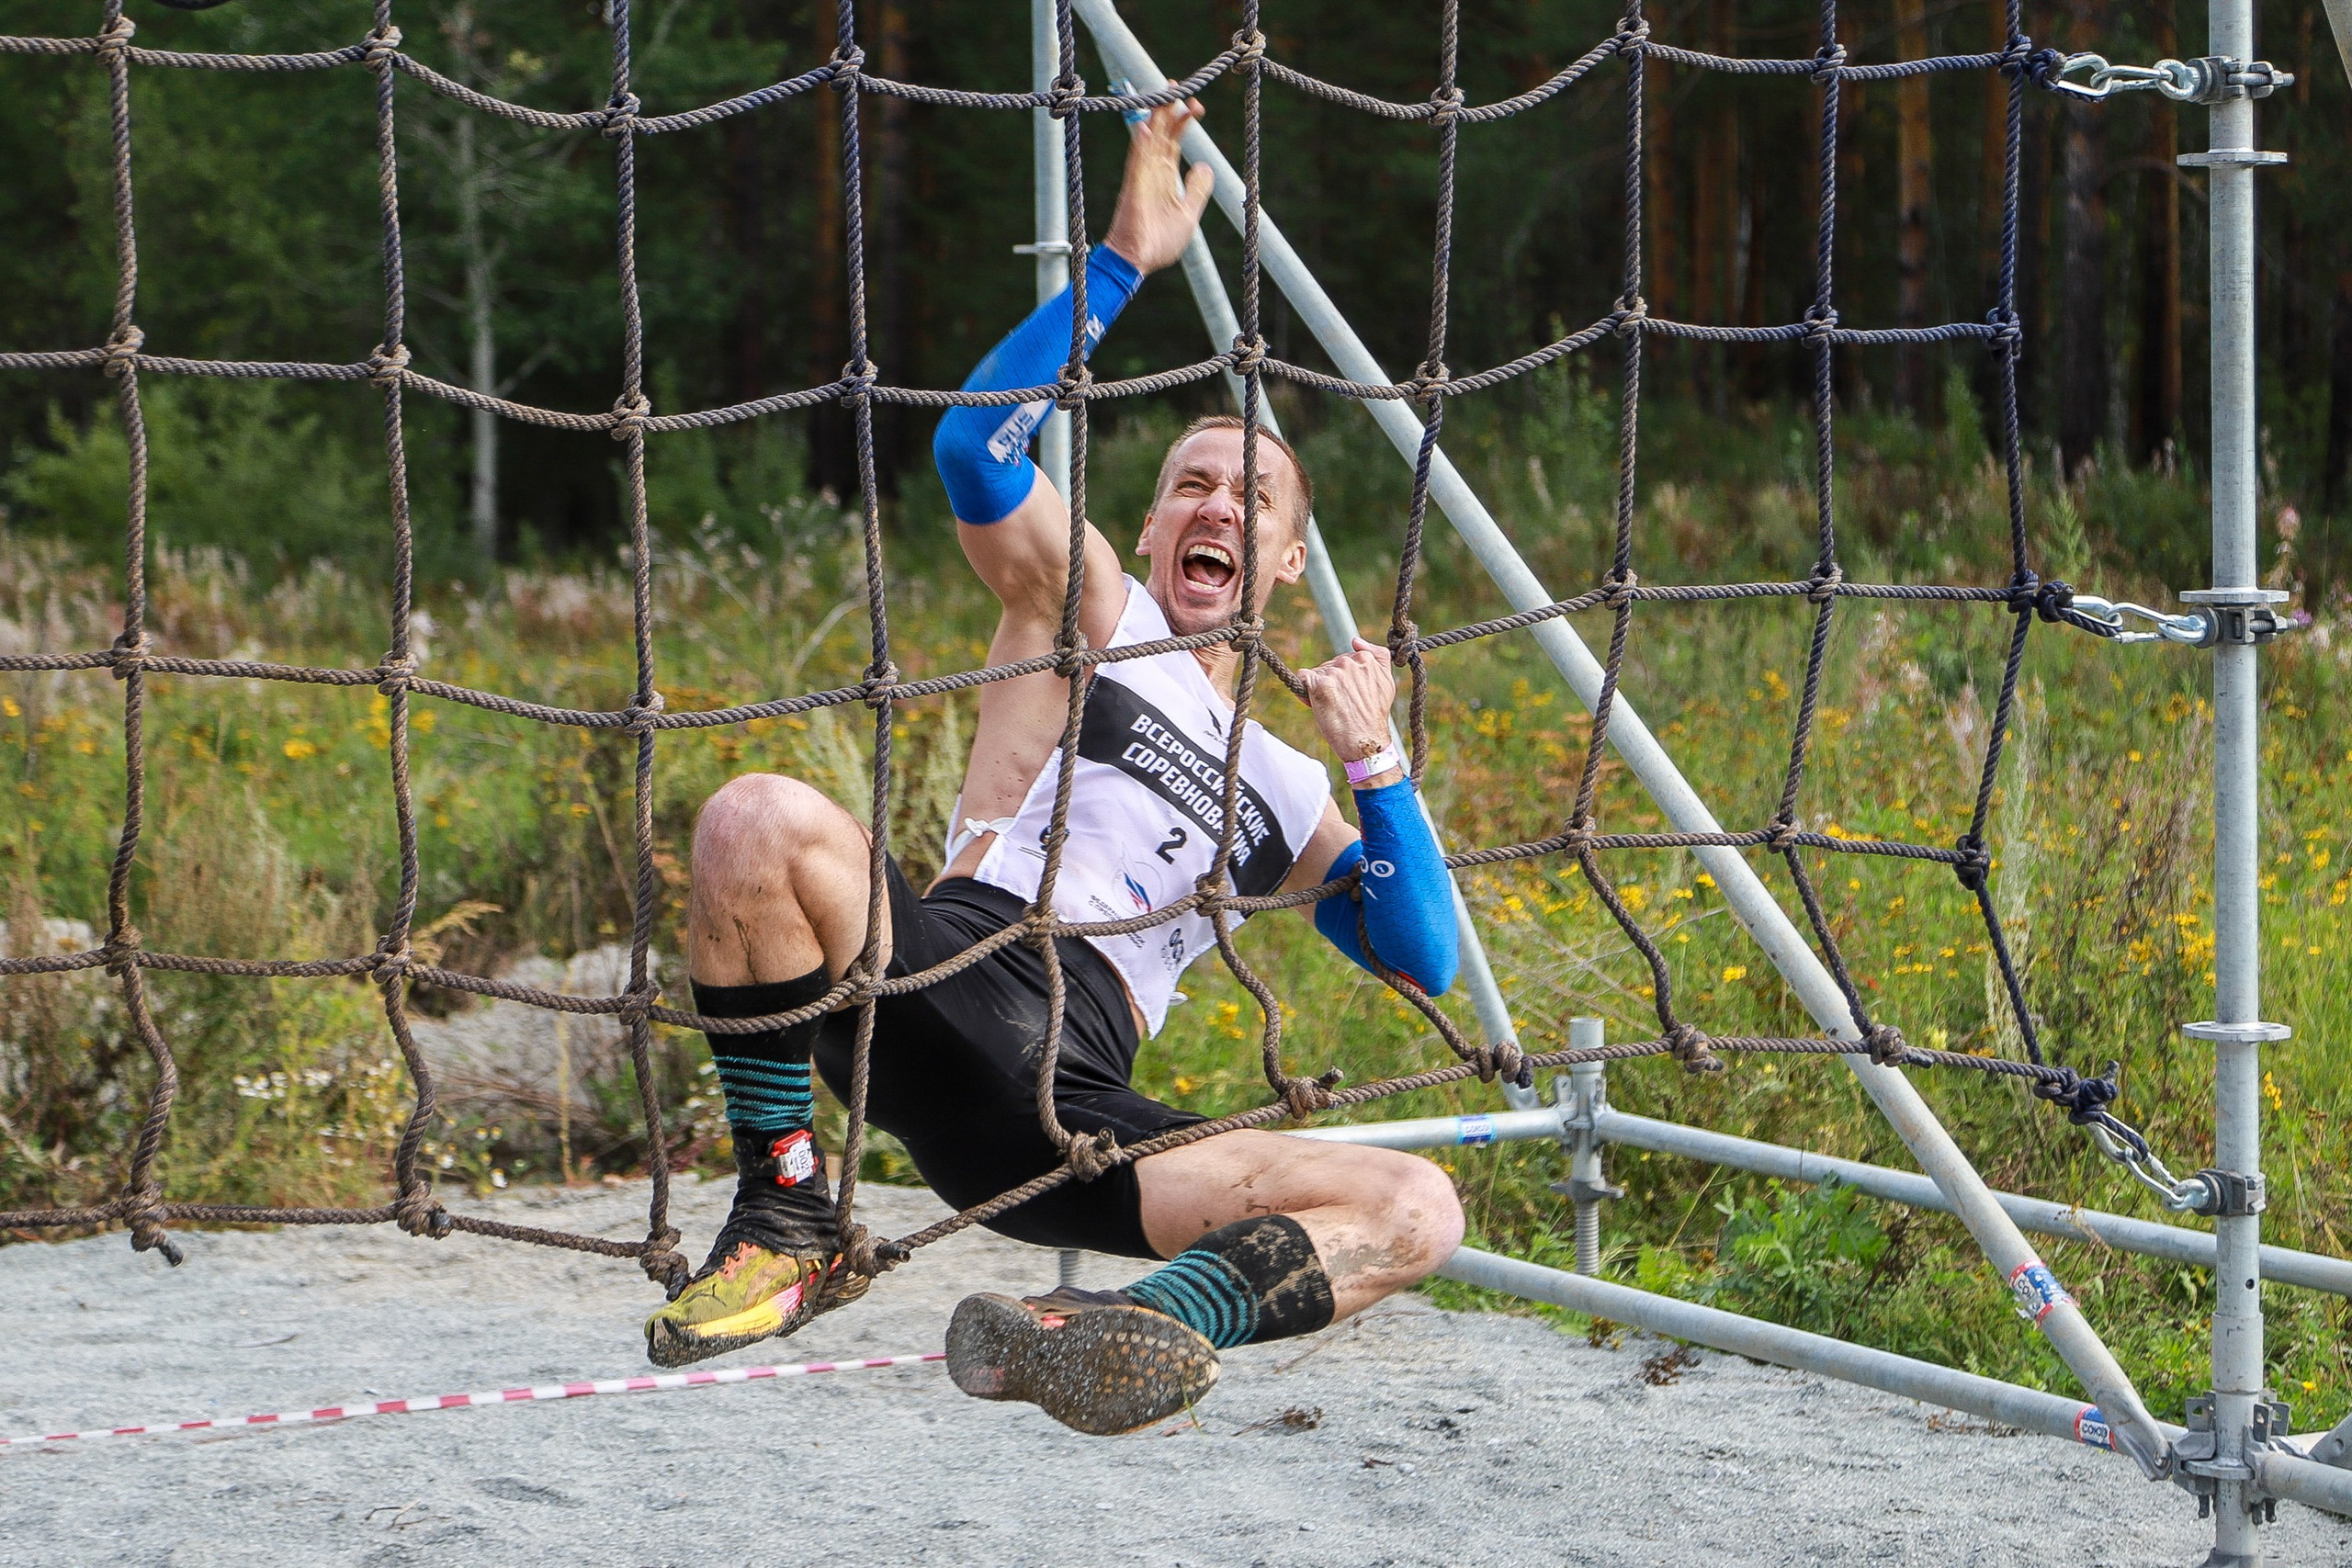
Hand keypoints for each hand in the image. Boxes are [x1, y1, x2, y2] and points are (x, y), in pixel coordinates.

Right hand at [1100, 87, 1214, 275]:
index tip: (1196, 106)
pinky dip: (1140, 145)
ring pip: (1149, 140)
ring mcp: (1141, 178)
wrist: (1139, 261)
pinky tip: (1145, 127)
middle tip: (1179, 86)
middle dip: (1170, 110)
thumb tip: (1205, 166)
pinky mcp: (1134, 189)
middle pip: (1160, 133)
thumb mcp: (1188, 213)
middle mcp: (1152, 172)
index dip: (1183, 122)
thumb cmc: (1160, 242)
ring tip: (1164, 94)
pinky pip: (1136, 163)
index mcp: (1165, 177)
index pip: (1173, 141)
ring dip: (1156, 118)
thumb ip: (1197, 190)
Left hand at [1301, 637, 1401, 783]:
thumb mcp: (1386, 682)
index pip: (1346, 659)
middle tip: (1342, 703)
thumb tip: (1355, 640)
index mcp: (1366, 658)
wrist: (1365, 741)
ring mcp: (1334, 673)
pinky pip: (1302, 676)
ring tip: (1332, 707)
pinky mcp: (1319, 685)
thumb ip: (1378, 656)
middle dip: (1332, 682)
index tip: (1351, 694)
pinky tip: (1314, 702)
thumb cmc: (1374, 715)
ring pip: (1318, 672)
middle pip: (1331, 665)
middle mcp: (1349, 662)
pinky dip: (1304, 689)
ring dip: (1320, 688)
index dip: (1345, 678)